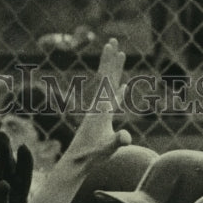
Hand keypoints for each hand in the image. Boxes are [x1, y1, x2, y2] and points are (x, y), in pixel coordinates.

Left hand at [58, 38, 130, 174]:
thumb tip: (126, 137)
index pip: (108, 81)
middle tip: (113, 40)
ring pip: (108, 85)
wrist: (76, 162)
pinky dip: (118, 90)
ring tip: (118, 56)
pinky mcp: (101, 119)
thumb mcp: (107, 149)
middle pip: (106, 77)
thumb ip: (117, 142)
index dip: (113, 66)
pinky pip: (112, 99)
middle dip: (111, 59)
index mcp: (101, 109)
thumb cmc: (91, 156)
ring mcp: (99, 112)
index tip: (117, 49)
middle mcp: (98, 106)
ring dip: (113, 70)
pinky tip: (123, 86)